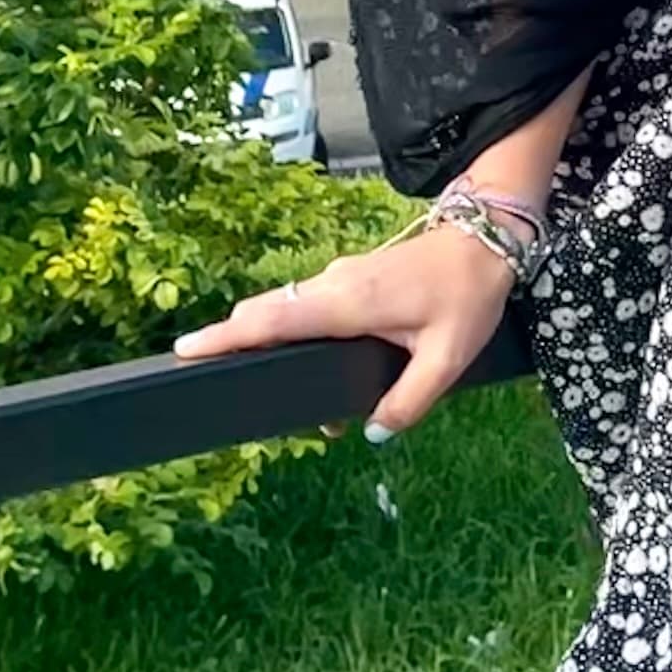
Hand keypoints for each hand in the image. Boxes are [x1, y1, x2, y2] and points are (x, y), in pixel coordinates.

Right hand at [172, 217, 518, 437]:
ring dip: (270, 341)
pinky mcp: (350, 279)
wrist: (487, 238)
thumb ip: (410, 400)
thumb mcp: (448, 357)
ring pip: (289, 311)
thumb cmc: (467, 294)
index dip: (227, 335)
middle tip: (210, 379)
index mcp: (349, 302)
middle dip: (236, 344)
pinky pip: (310, 308)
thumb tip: (374, 433)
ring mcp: (341, 278)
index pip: (274, 319)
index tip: (184, 348)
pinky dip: (295, 332)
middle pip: (269, 314)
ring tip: (271, 392)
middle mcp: (335, 285)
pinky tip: (308, 367)